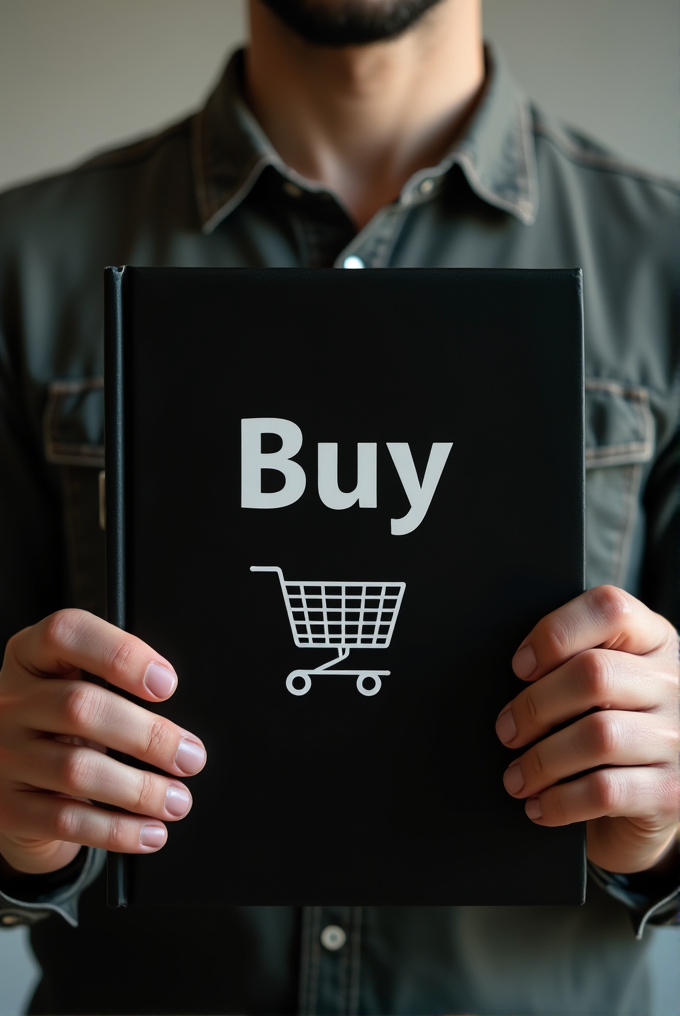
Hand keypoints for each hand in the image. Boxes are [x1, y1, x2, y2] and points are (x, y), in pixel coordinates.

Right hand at [0, 609, 205, 874]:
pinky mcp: (7, 807)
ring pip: (76, 770)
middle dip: (147, 735)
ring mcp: (3, 755)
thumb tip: (179, 721)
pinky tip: (150, 831)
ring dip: (140, 790)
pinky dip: (117, 830)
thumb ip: (117, 679)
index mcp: (30, 656)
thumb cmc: (59, 720)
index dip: (120, 654)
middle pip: (79, 707)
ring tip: (178, 799)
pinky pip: (66, 820)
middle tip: (190, 756)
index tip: (166, 684)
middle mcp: (9, 701)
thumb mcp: (75, 681)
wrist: (10, 773)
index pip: (65, 633)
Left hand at [495, 585, 679, 873]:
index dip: (555, 632)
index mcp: (656, 641)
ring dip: (541, 760)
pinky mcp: (671, 793)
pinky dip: (560, 801)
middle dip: (535, 706)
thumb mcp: (606, 685)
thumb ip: (573, 663)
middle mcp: (675, 684)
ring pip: (598, 736)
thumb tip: (515, 673)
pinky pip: (605, 791)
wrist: (655, 800)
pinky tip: (540, 805)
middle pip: (594, 674)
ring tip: (516, 776)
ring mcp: (679, 739)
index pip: (610, 609)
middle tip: (506, 730)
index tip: (520, 666)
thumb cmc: (614, 728)